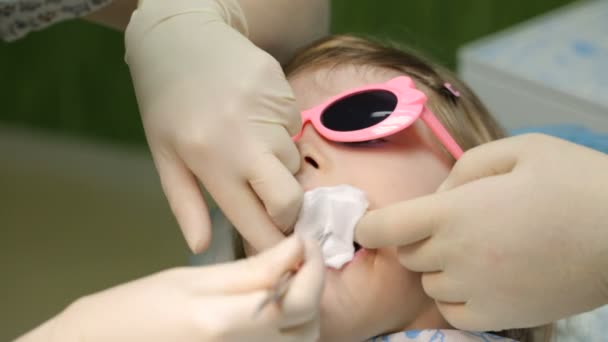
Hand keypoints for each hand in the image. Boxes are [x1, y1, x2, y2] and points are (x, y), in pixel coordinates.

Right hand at [18, 236, 323, 341]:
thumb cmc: (135, 308)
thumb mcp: (189, 280)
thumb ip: (248, 272)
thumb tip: (294, 248)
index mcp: (225, 323)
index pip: (298, 298)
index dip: (312, 266)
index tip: (305, 239)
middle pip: (309, 328)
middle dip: (313, 288)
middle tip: (301, 256)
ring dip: (305, 310)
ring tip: (289, 277)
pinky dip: (288, 328)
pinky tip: (275, 304)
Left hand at [125, 0, 302, 252]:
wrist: (180, 37)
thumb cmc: (166, 102)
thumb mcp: (164, 155)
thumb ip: (185, 204)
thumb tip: (201, 246)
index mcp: (210, 160)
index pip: (253, 220)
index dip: (267, 243)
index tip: (275, 251)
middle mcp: (245, 139)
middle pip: (289, 199)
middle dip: (287, 213)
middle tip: (272, 207)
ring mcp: (268, 112)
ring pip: (295, 162)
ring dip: (280, 166)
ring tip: (251, 146)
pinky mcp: (284, 89)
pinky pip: (296, 128)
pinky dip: (282, 134)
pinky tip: (257, 118)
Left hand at [355, 134, 607, 330]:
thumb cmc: (574, 182)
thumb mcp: (518, 150)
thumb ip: (464, 168)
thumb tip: (438, 194)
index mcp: (453, 212)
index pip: (382, 228)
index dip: (369, 226)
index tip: (371, 225)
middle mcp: (455, 256)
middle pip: (405, 254)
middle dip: (415, 238)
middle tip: (452, 223)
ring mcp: (475, 291)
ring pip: (427, 282)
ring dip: (437, 266)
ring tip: (477, 248)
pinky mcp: (498, 317)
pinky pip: (451, 310)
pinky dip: (455, 295)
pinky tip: (482, 277)